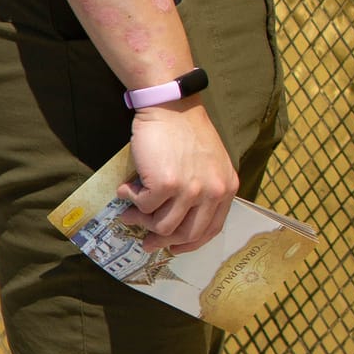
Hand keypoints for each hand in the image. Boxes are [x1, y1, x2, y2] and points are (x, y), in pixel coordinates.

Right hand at [118, 100, 238, 253]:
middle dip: (163, 241)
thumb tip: (176, 222)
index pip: (211, 229)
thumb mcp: (209, 163)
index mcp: (226, 187)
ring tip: (130, 211)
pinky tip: (126, 188)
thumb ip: (202, 190)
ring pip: (162, 225)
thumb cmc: (185, 131)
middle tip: (147, 242)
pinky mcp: (166, 184)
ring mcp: (190, 190)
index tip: (175, 247)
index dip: (190, 243)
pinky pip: (144, 206)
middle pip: (186, 234)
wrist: (171, 105)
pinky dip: (131, 200)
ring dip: (141, 221)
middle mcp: (213, 191)